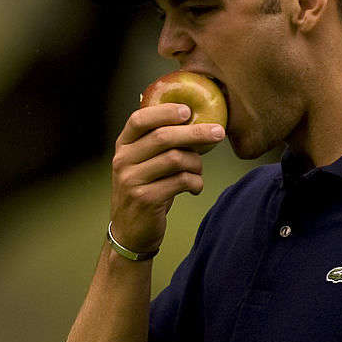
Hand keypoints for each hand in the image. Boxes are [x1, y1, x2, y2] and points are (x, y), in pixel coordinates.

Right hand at [109, 103, 224, 254]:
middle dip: (195, 133)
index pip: (139, 120)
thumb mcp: (141, 163)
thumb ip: (156, 143)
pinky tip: (195, 188)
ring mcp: (131, 180)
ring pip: (176, 159)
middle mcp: (123, 161)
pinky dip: (196, 183)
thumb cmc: (144, 190)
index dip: (164, 112)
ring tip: (198, 171)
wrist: (129, 231)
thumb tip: (190, 117)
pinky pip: (181, 181)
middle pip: (163, 137)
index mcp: (123, 146)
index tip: (188, 110)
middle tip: (218, 132)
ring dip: (196, 164)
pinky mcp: (145, 198)